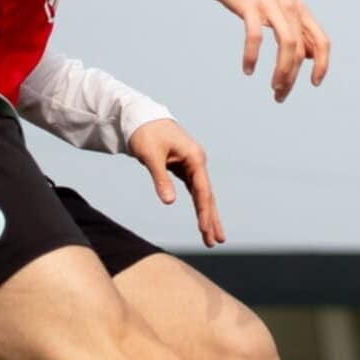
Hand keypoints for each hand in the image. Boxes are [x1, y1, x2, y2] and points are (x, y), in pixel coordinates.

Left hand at [127, 118, 224, 247]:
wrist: (141, 118)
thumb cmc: (146, 134)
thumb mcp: (151, 156)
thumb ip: (161, 179)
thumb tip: (169, 203)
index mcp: (195, 157)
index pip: (202, 189)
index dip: (204, 211)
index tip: (204, 229)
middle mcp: (197, 162)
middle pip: (208, 195)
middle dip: (211, 219)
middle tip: (217, 242)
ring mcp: (192, 166)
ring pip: (203, 195)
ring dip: (207, 216)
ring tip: (212, 238)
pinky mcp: (184, 169)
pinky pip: (195, 192)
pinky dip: (199, 206)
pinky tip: (203, 220)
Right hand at [212, 0, 330, 100]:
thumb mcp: (281, 10)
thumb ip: (296, 30)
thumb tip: (309, 56)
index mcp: (300, 10)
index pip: (321, 40)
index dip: (323, 64)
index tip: (315, 83)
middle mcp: (290, 7)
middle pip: (301, 49)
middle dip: (293, 76)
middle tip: (280, 95)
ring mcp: (271, 5)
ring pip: (287, 43)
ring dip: (281, 71)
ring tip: (273, 88)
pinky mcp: (250, 5)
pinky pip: (255, 36)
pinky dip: (253, 55)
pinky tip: (248, 69)